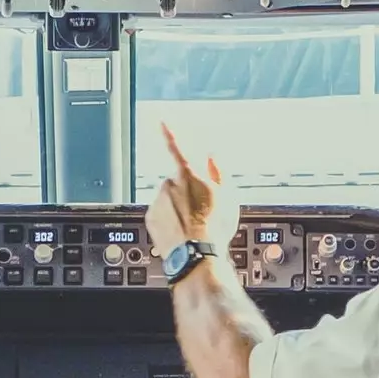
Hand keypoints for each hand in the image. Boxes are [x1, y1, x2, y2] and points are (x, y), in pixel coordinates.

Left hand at [144, 123, 239, 260]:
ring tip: (193, 224)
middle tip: (201, 209)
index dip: (169, 133)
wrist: (196, 255)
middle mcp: (169, 185)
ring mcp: (158, 202)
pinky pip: (160, 214)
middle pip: (176, 181)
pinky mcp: (151, 219)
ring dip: (178, 207)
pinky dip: (169, 220)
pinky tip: (182, 231)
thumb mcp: (227, 196)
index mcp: (188, 175)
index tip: (162, 121)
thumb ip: (218, 172)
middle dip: (185, 190)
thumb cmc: (214, 227)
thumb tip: (212, 157)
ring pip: (167, 199)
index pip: (177, 148)